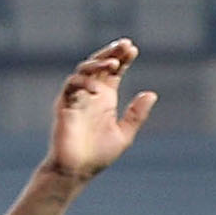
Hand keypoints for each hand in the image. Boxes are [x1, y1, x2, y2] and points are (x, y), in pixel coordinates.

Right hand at [46, 40, 153, 181]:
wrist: (78, 170)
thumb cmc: (99, 154)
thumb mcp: (125, 133)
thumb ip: (136, 114)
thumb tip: (152, 94)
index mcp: (105, 99)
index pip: (113, 73)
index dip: (122, 60)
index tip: (133, 49)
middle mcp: (91, 94)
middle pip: (99, 66)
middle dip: (111, 53)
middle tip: (125, 45)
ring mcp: (76, 98)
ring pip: (83, 70)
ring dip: (98, 64)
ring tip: (115, 63)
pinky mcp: (64, 105)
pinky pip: (71, 86)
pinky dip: (84, 83)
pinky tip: (98, 87)